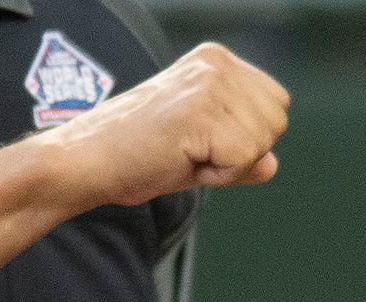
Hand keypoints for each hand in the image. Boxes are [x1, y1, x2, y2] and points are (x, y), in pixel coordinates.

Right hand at [34, 44, 286, 208]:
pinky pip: (244, 160)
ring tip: (184, 155)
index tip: (199, 141)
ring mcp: (210, 85)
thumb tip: (273, 164)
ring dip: (229, 165)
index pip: (275, 103)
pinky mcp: (203, 114)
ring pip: (263, 143)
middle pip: (276, 122)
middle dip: (243, 151)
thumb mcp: (201, 149)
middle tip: (192, 151)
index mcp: (217, 60)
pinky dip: (219, 176)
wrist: (88, 160)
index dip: (246, 138)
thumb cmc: (136, 155)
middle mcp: (217, 64)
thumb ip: (241, 150)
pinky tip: (183, 161)